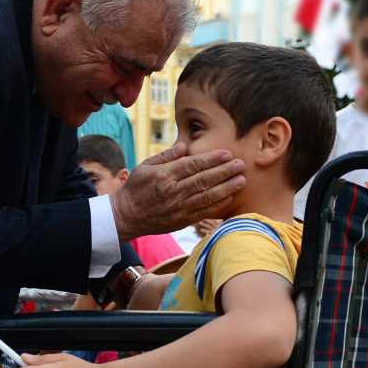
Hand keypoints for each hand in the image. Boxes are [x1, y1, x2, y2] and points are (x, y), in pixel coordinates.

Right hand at [110, 146, 244, 241]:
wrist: (126, 216)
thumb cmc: (136, 187)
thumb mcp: (145, 166)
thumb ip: (166, 156)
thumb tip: (184, 145)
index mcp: (164, 176)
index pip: (192, 165)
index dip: (211, 159)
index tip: (227, 154)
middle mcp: (172, 192)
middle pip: (203, 180)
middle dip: (224, 171)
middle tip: (241, 164)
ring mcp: (177, 208)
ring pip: (206, 196)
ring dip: (226, 188)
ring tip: (241, 180)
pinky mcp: (181, 221)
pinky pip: (203, 212)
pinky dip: (218, 205)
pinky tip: (230, 196)